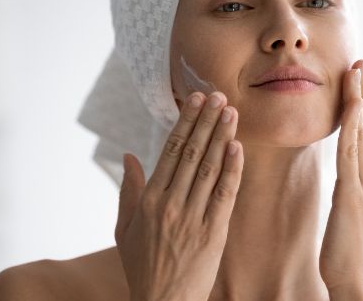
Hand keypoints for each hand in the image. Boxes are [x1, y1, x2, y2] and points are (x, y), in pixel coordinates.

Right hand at [115, 91, 243, 300]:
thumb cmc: (142, 267)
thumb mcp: (125, 230)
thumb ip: (128, 191)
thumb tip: (129, 156)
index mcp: (149, 201)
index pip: (170, 151)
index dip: (185, 123)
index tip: (195, 100)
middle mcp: (170, 204)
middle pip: (192, 153)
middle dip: (206, 121)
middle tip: (218, 96)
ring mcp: (193, 218)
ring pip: (210, 168)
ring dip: (221, 137)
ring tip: (231, 112)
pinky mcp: (214, 232)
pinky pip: (225, 194)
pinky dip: (232, 168)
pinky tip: (237, 147)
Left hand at [320, 60, 362, 299]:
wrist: (356, 284)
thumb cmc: (351, 255)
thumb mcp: (356, 214)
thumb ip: (356, 189)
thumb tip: (352, 175)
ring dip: (361, 97)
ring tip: (358, 69)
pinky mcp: (353, 193)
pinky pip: (351, 148)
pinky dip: (353, 120)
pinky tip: (351, 99)